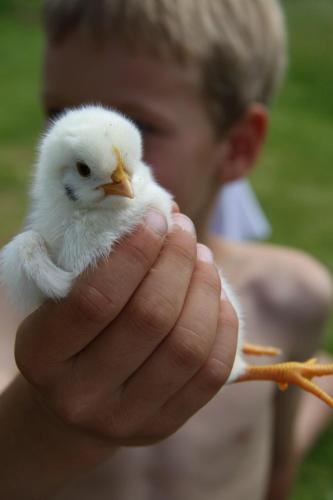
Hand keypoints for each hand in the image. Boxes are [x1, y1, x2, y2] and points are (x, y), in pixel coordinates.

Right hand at [15, 210, 237, 447]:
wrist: (75, 403)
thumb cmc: (70, 335)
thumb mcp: (62, 301)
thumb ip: (99, 263)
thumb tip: (163, 213)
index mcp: (42, 355)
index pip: (97, 299)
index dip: (135, 251)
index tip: (156, 218)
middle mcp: (81, 394)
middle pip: (151, 318)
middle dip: (177, 261)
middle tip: (184, 230)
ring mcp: (127, 418)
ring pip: (187, 344)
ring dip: (205, 288)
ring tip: (203, 257)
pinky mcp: (166, 425)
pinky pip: (212, 372)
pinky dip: (223, 323)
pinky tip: (217, 295)